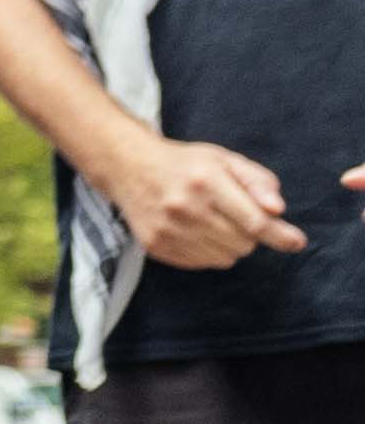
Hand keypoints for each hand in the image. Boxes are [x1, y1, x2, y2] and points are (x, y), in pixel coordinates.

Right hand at [112, 129, 309, 270]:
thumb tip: (278, 210)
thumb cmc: (184, 164)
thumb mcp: (224, 160)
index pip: (253, 221)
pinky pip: (202, 264)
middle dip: (248, 234)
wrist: (127, 167)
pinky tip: (194, 231)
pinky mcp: (155, 245)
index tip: (296, 242)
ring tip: (211, 222)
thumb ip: (257, 181)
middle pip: (243, 244)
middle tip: (233, 216)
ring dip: (228, 245)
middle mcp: (185, 207)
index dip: (279, 235)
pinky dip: (207, 252)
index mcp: (206, 181)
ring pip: (225, 258)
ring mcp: (168, 229)